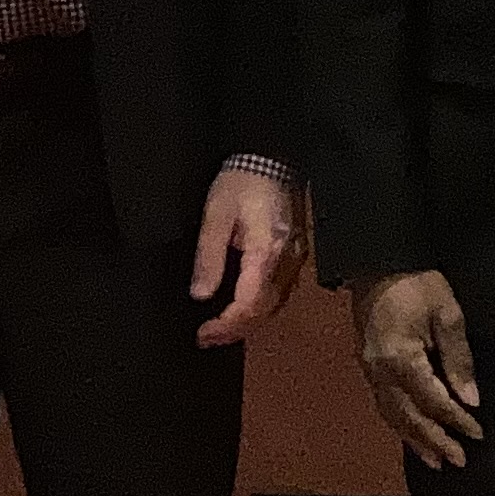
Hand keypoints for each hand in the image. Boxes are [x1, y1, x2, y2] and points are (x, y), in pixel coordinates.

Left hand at [188, 165, 309, 346]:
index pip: (250, 302)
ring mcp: (294, 259)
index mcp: (266, 251)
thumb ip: (209, 256)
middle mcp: (286, 261)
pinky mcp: (293, 255)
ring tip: (219, 330)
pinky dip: (258, 307)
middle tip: (205, 338)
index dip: (226, 324)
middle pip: (264, 310)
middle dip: (234, 330)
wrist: (269, 158)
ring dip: (246, 322)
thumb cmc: (241, 181)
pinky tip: (241, 309)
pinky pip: (278, 292)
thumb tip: (200, 294)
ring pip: (274, 305)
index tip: (202, 333)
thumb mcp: (215, 214)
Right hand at [354, 268, 483, 467]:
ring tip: (435, 461)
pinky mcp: (367, 366)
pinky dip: (400, 424)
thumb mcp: (448, 315)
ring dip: (415, 440)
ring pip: (393, 415)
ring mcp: (370, 370)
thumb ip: (459, 360)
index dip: (457, 420)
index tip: (478, 435)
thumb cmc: (417, 283)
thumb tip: (471, 400)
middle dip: (435, 441)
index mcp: (400, 359)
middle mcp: (380, 372)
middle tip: (458, 462)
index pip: (434, 400)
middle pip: (410, 416)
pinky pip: (384, 404)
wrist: (377, 261)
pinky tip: (411, 433)